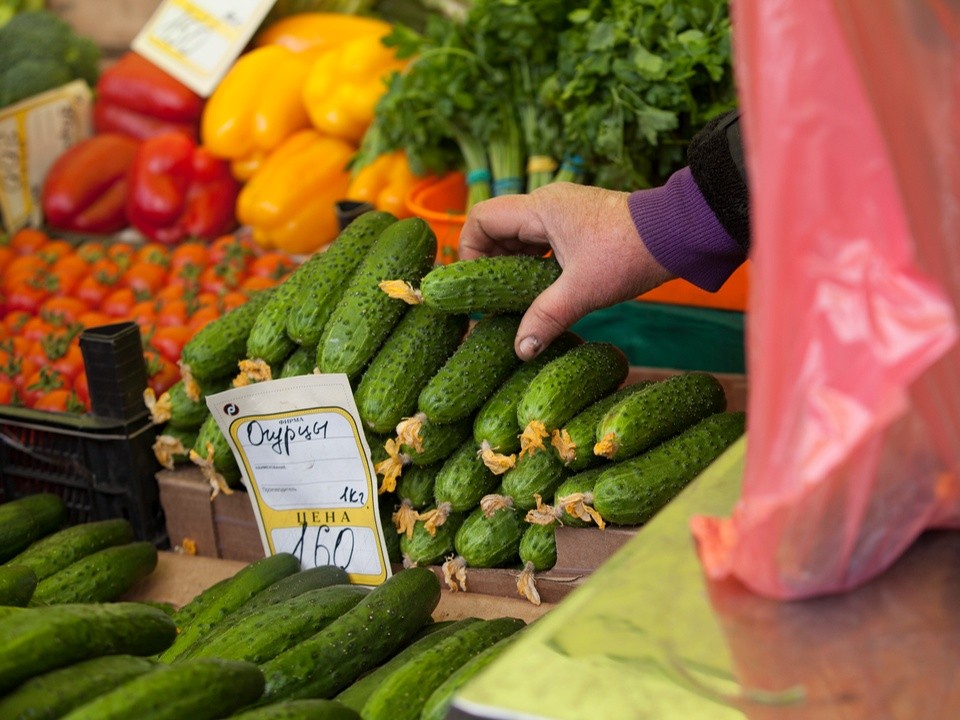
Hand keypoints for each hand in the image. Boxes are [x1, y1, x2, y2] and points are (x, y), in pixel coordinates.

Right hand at [459, 182, 674, 359]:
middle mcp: (547, 203)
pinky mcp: (580, 224)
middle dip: (490, 263)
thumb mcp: (583, 291)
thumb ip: (545, 318)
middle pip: (498, 228)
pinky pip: (542, 241)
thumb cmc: (629, 253)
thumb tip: (521, 350)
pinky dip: (534, 264)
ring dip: (513, 266)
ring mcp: (565, 212)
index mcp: (540, 208)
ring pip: (521, 237)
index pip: (481, 219)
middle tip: (493, 300)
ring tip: (515, 300)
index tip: (477, 286)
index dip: (469, 251)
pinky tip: (541, 291)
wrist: (679, 234)